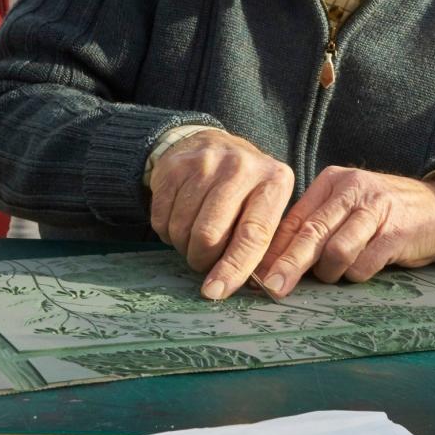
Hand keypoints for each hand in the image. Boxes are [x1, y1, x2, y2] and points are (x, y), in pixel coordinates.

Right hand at [148, 129, 294, 298]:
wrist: (207, 142)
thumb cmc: (244, 187)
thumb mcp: (266, 204)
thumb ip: (264, 242)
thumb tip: (257, 287)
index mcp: (274, 181)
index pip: (253, 235)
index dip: (234, 268)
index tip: (217, 291)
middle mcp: (241, 167)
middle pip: (210, 235)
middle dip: (202, 260)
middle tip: (203, 262)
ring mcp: (205, 163)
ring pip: (183, 229)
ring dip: (183, 247)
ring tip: (193, 238)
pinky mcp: (174, 167)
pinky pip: (161, 219)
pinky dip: (167, 232)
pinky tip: (179, 220)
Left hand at [256, 166, 434, 296]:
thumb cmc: (384, 216)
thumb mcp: (347, 209)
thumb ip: (316, 227)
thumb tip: (272, 264)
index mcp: (333, 181)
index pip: (295, 218)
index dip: (275, 250)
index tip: (257, 274)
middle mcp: (352, 188)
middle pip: (311, 233)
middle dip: (290, 265)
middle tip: (273, 289)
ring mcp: (376, 208)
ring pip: (336, 251)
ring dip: (331, 273)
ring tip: (338, 274)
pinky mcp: (396, 230)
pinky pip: (364, 264)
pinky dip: (358, 275)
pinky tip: (365, 268)